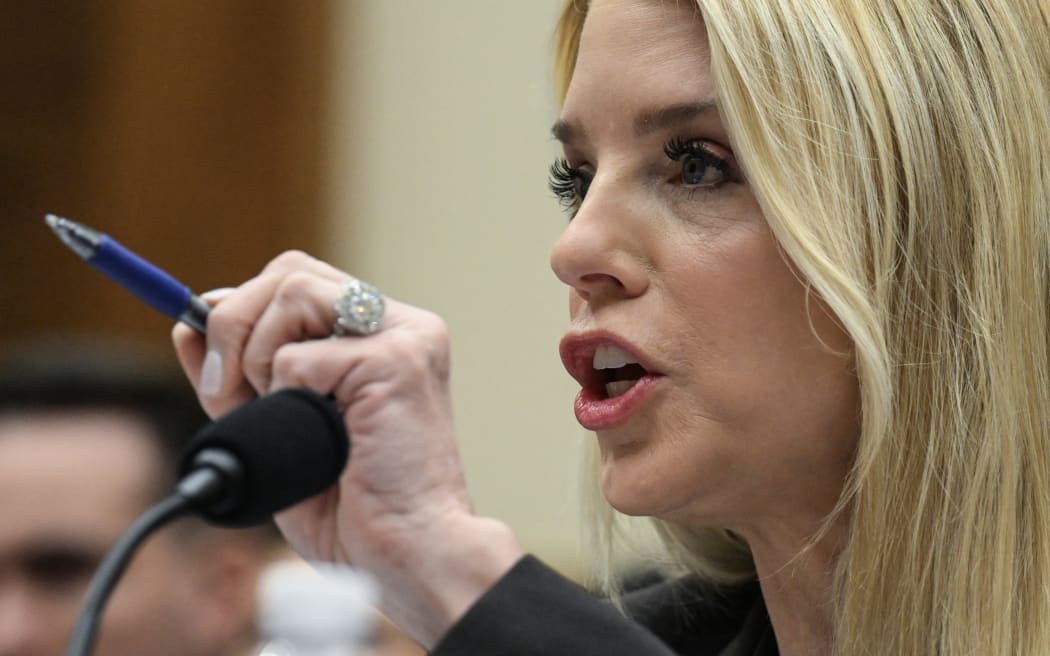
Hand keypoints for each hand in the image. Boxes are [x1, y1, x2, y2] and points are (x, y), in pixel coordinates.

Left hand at [172, 251, 520, 644]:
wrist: (405, 555)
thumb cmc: (352, 506)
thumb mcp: (275, 428)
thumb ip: (240, 375)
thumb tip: (189, 323)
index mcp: (380, 334)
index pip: (295, 279)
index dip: (241, 311)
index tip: (216, 367)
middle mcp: (400, 323)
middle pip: (289, 269)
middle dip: (234, 323)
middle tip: (225, 389)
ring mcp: (405, 336)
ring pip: (291, 292)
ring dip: (256, 357)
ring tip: (277, 413)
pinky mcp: (399, 360)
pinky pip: (299, 357)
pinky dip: (283, 396)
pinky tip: (312, 433)